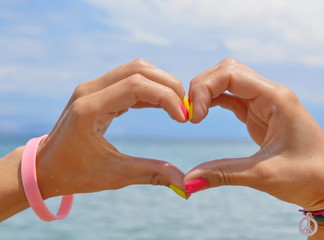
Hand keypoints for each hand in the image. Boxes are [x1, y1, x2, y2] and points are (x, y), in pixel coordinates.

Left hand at [36, 59, 187, 198]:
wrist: (45, 168)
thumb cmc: (74, 173)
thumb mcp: (114, 175)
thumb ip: (152, 173)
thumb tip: (185, 183)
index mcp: (89, 108)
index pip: (136, 85)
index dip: (166, 97)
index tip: (183, 118)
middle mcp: (89, 90)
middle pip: (138, 69)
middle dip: (168, 85)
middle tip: (184, 110)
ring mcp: (92, 87)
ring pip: (135, 70)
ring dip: (160, 84)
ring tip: (176, 107)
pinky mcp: (96, 91)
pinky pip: (128, 80)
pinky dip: (149, 89)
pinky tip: (161, 105)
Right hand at [185, 58, 323, 210]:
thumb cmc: (309, 177)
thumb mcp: (263, 175)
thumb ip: (222, 174)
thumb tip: (187, 183)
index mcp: (275, 98)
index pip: (230, 73)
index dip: (204, 89)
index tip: (194, 119)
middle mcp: (270, 94)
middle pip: (227, 70)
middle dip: (202, 86)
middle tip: (190, 114)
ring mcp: (265, 103)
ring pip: (228, 82)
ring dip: (206, 93)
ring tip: (193, 116)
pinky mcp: (259, 115)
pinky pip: (231, 99)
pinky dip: (213, 103)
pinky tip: (202, 116)